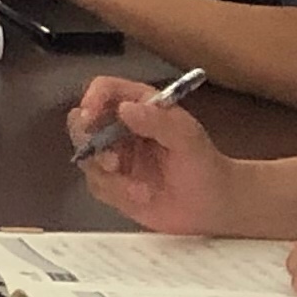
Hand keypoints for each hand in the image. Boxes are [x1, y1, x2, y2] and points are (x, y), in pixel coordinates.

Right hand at [67, 73, 242, 233]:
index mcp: (139, 105)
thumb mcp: (188, 139)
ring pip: (87, 157)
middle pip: (82, 121)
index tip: (90, 117)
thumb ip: (159, 121)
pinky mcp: (113, 183)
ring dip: (109, 176)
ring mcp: (114, 155)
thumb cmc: (205, 164)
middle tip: (112, 163)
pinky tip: (142, 198)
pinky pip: (97, 184)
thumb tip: (124, 109)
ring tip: (141, 191)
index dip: (92, 99)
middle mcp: (120, 127)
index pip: (104, 90)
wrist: (213, 206)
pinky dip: (116, 193)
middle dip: (89, 142)